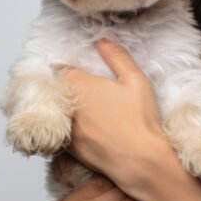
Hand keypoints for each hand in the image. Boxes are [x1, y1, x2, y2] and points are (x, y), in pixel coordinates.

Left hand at [60, 40, 169, 192]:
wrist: (139, 160)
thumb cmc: (140, 120)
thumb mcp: (135, 80)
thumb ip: (117, 56)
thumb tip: (102, 40)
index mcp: (80, 84)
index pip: (64, 69)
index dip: (75, 71)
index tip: (86, 75)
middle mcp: (66, 106)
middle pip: (60, 92)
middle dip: (71, 90)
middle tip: (92, 94)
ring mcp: (65, 129)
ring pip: (61, 113)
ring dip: (70, 111)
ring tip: (92, 114)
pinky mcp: (68, 150)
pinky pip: (64, 134)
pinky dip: (73, 130)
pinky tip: (92, 132)